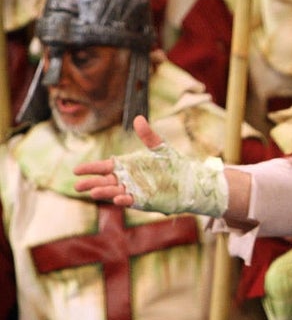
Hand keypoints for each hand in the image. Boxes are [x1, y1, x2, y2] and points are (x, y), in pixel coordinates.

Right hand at [73, 115, 227, 215]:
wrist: (188, 179)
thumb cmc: (171, 162)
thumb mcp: (159, 147)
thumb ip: (148, 135)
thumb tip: (138, 118)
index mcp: (125, 166)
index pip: (104, 167)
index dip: (90, 169)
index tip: (76, 170)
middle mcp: (126, 179)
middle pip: (105, 182)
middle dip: (92, 183)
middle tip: (77, 186)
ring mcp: (134, 190)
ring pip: (115, 192)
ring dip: (105, 193)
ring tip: (94, 193)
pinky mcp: (144, 200)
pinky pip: (131, 200)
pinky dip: (124, 200)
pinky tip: (118, 199)